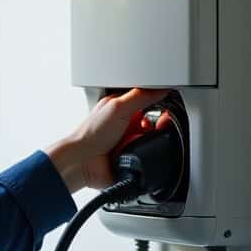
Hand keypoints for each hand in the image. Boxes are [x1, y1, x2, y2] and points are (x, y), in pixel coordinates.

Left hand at [45, 87, 170, 192]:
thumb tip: (160, 89)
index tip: (167, 106)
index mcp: (123, 108)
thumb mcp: (118, 107)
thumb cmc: (91, 133)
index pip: (149, 101)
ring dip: (151, 141)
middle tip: (153, 127)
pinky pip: (151, 156)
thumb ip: (140, 96)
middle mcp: (128, 124)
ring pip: (155, 140)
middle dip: (158, 125)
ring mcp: (131, 142)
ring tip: (140, 142)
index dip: (160, 103)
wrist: (83, 162)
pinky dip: (149, 155)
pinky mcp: (134, 158)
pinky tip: (139, 153)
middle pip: (155, 122)